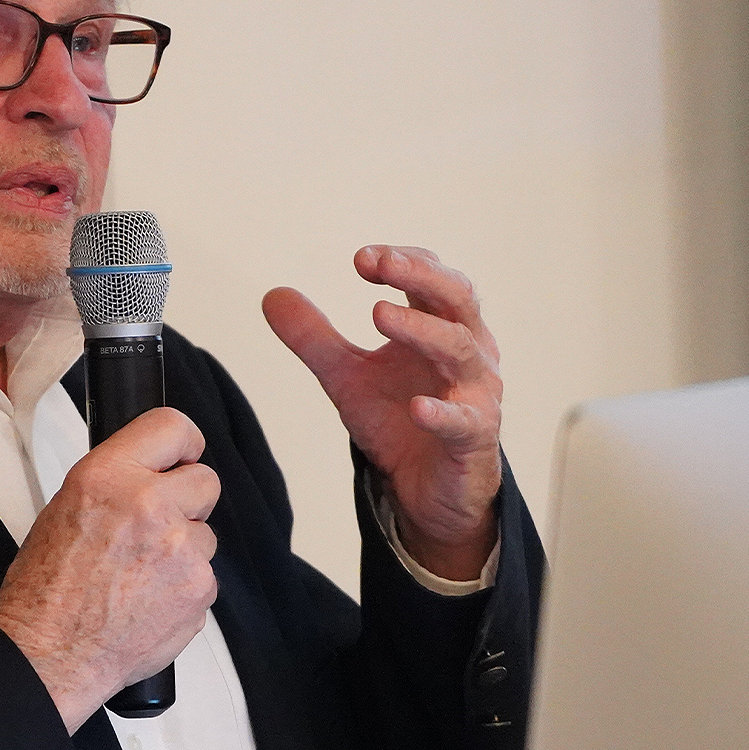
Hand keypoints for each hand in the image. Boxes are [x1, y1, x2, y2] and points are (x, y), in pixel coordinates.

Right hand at [0, 407, 220, 732]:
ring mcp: (181, 549)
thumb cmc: (45, 591)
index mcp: (108, 477)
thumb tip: (150, 474)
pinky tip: (149, 601)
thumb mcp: (65, 508)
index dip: (184, 444)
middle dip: (187, 502)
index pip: (172, 427)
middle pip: (205, 481)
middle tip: (157, 527)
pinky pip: (206, 575)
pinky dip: (184, 588)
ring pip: (206, 534)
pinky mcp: (199, 588)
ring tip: (140, 575)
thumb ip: (116, 483)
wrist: (49, 654)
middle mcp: (149, 505)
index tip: (185, 454)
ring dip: (184, 550)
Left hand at [263, 246, 502, 581]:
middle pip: (456, 298)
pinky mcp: (474, 438)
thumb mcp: (348, 378)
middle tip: (379, 263)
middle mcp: (469, 351)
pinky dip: (441, 413)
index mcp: (441, 327)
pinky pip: (462, 421)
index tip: (360, 259)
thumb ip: (315, 339)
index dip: (402, 262)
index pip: (433, 278)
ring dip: (421, 329)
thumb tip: (271, 295)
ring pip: (461, 350)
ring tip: (378, 314)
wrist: (428, 490)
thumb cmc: (399, 419)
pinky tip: (417, 408)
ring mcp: (476, 393)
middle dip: (418, 275)